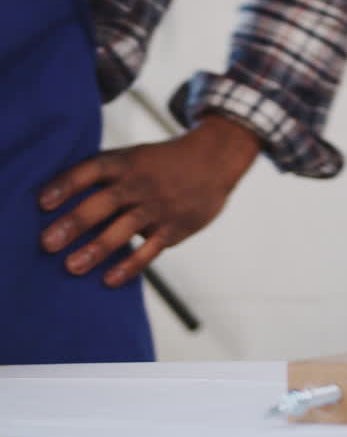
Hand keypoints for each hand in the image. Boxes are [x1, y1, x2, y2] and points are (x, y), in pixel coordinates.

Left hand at [39, 114, 259, 286]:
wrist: (214, 162)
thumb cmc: (160, 163)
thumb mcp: (132, 157)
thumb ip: (100, 176)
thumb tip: (57, 204)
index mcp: (127, 162)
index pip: (92, 170)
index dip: (67, 184)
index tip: (42, 203)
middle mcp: (142, 183)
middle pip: (106, 202)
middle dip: (76, 222)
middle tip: (48, 243)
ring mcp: (160, 206)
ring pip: (126, 228)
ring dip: (98, 248)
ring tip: (72, 267)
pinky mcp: (175, 227)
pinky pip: (151, 249)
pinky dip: (131, 265)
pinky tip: (109, 280)